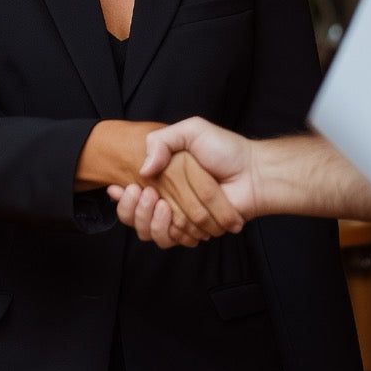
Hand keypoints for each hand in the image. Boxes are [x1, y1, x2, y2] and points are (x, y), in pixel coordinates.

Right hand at [109, 118, 256, 248]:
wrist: (253, 172)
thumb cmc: (226, 149)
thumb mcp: (192, 130)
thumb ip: (161, 140)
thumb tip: (143, 170)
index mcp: (163, 179)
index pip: (130, 195)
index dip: (121, 197)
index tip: (117, 189)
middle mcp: (168, 200)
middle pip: (135, 218)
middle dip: (133, 208)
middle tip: (145, 193)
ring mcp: (180, 218)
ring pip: (150, 232)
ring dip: (150, 220)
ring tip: (160, 204)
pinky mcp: (194, 232)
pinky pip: (172, 239)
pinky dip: (171, 229)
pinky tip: (171, 214)